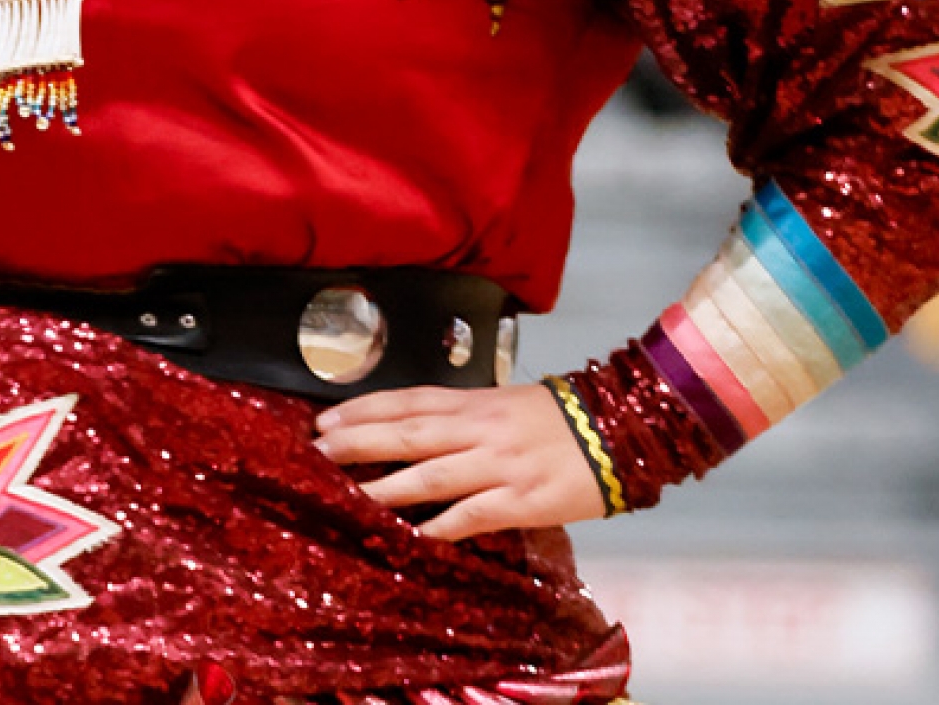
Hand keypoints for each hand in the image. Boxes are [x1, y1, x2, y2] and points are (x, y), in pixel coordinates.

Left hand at [313, 381, 605, 541]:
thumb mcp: (505, 404)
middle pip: (408, 433)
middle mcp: (480, 429)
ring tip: (347, 497)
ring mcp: (500, 465)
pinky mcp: (523, 500)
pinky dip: (440, 526)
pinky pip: (473, 514)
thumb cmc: (559, 419)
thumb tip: (412, 431)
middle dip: (358, 443)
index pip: (408, 400)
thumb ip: (462, 416)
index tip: (323, 421)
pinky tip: (412, 537)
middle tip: (317, 453)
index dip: (363, 409)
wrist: (621, 430)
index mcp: (475, 402)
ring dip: (385, 487)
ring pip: (431, 474)